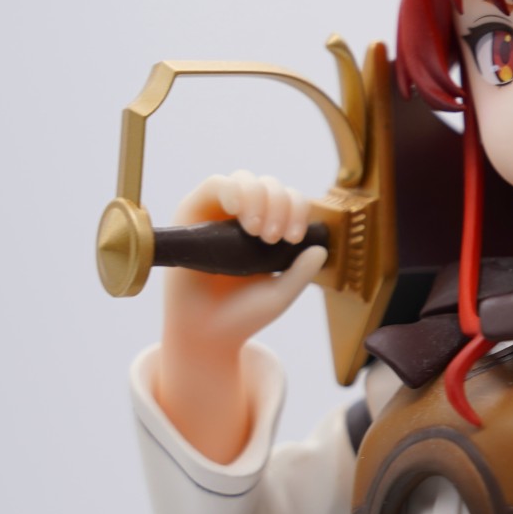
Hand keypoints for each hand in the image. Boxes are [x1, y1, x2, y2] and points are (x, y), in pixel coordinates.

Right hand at [152, 172, 324, 462]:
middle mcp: (242, 217)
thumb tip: (320, 248)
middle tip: (275, 239)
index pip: (289, 200)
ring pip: (244, 179)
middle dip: (280, 205)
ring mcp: (217, 213)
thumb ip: (301, 272)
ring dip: (258, 198)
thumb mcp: (281, 294)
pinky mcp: (192, 214)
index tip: (295, 238)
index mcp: (268, 229)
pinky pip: (213, 185)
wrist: (206, 334)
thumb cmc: (243, 314)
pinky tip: (239, 211)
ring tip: (258, 232)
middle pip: (269, 185)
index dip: (298, 209)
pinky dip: (232, 190)